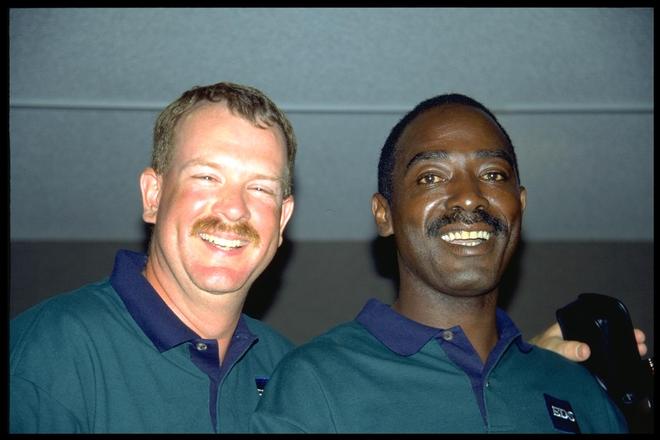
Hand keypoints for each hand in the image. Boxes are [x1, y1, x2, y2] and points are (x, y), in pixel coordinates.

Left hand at [529, 322, 647, 361]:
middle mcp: (580, 340)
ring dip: (622, 353)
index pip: (600, 325)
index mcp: (574, 329)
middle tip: (640, 344)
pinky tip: (625, 371)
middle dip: (625, 340)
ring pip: (608, 353)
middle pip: (608, 338)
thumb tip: (585, 350)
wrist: (526, 370)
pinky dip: (614, 369)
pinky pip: (602, 368)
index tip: (633, 333)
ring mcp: (583, 355)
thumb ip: (565, 348)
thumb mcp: (551, 347)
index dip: (618, 328)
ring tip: (638, 354)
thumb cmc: (536, 352)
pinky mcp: (583, 370)